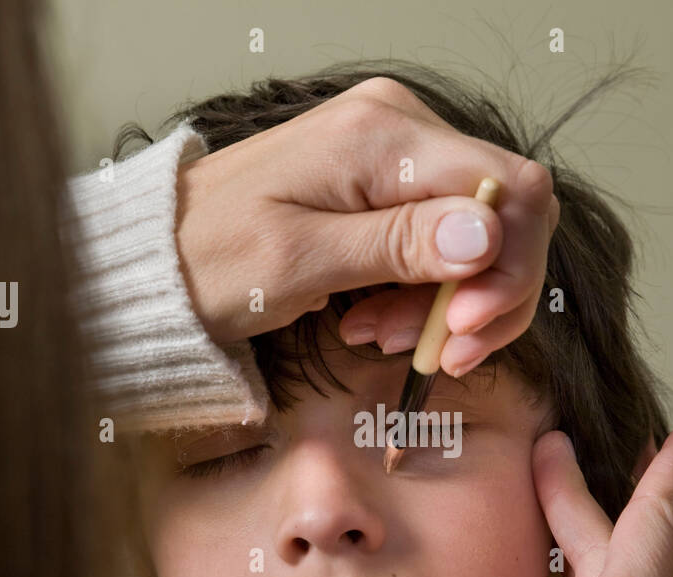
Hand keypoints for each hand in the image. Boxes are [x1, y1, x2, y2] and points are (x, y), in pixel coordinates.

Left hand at [174, 77, 559, 377]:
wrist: (163, 257)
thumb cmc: (211, 257)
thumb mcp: (301, 260)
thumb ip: (398, 245)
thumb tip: (486, 235)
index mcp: (383, 134)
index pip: (509, 188)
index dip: (508, 267)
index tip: (464, 329)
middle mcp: (401, 127)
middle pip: (507, 213)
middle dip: (483, 295)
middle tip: (438, 352)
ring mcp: (397, 153)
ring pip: (480, 237)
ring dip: (448, 304)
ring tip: (383, 336)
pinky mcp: (388, 184)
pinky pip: (442, 242)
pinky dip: (425, 294)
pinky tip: (378, 318)